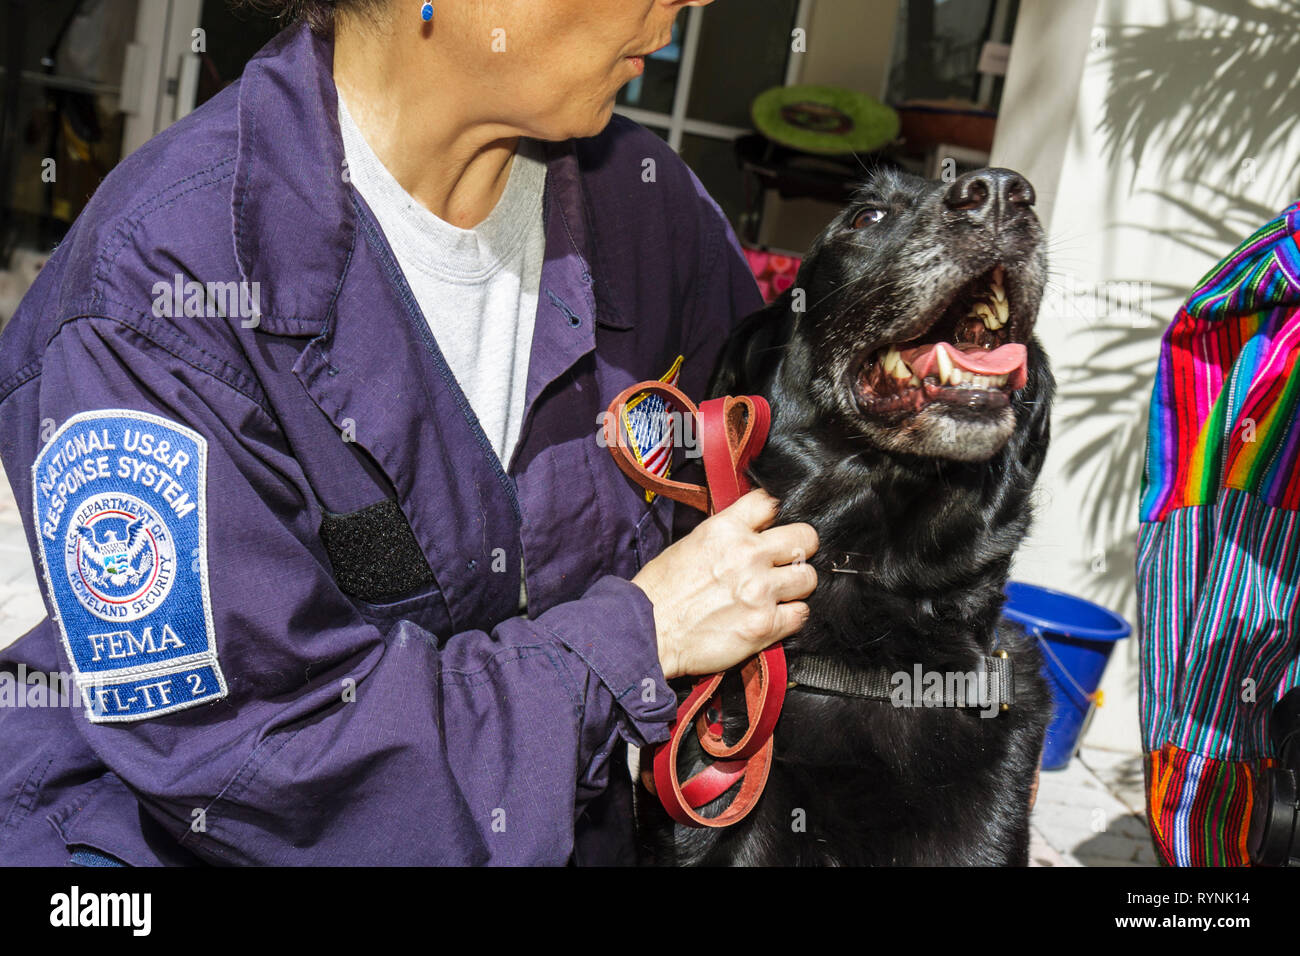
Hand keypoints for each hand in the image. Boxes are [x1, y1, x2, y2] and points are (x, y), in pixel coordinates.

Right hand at [631, 489, 818, 679]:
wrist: (646, 634)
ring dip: (796, 587)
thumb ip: (725, 535)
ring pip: (808, 578)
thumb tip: (748, 531)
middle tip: (785, 562)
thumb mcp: (689, 544)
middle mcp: (748, 555)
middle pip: (805, 538)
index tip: (770, 528)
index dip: (773, 517)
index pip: (770, 503)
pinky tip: (773, 617)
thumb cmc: (659, 593)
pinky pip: (801, 615)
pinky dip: (790, 617)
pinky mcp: (765, 625)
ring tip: (778, 594)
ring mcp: (760, 592)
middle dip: (798, 550)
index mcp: (726, 530)